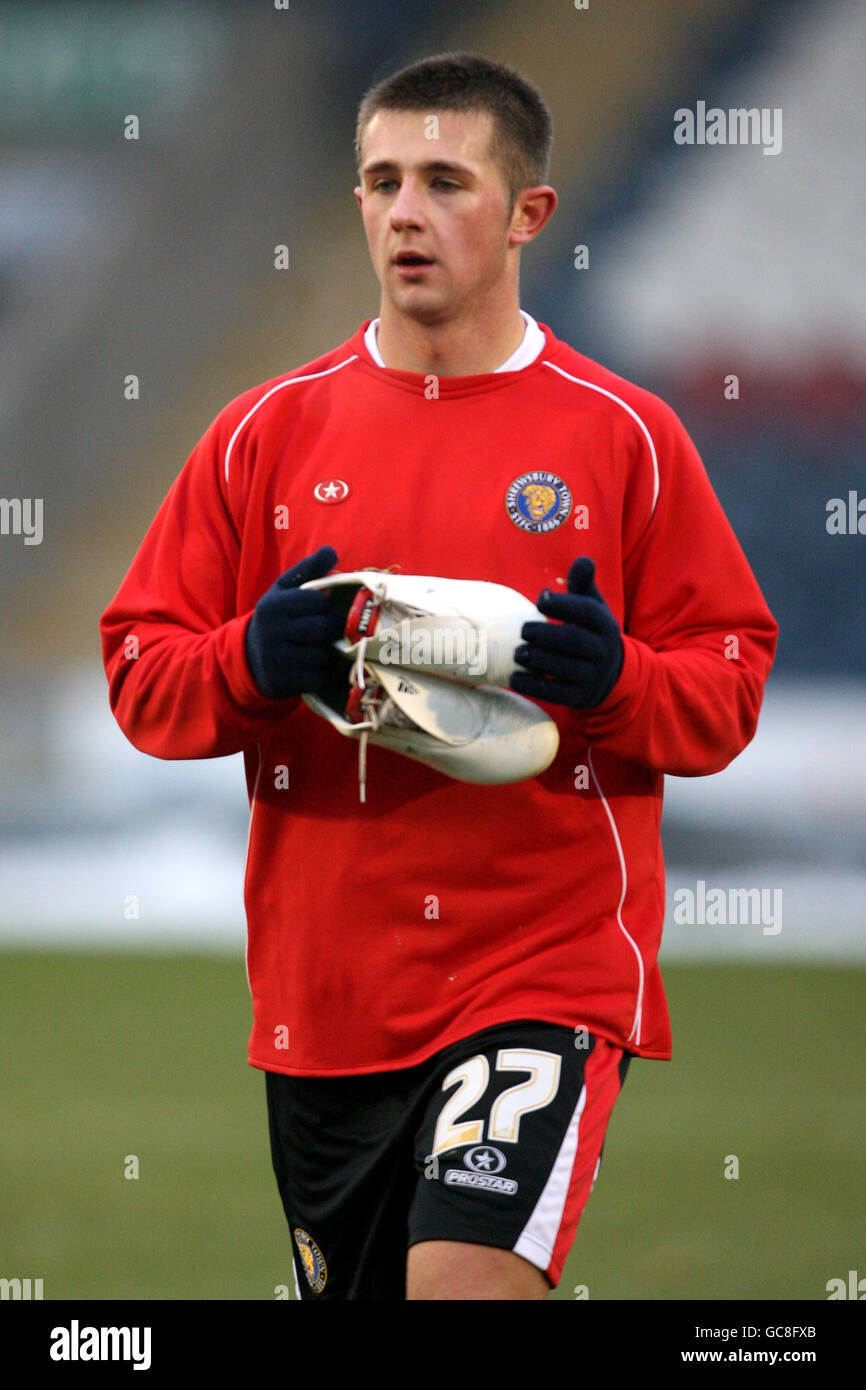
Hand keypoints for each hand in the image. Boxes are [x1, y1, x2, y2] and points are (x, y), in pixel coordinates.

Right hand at [245, 546, 343, 698]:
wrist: (248, 657)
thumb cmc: (276, 618)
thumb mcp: (285, 590)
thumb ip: (309, 570)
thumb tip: (331, 551)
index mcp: (273, 605)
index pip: (318, 601)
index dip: (325, 606)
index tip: (320, 609)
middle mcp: (271, 632)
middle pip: (324, 628)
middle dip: (332, 629)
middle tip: (327, 630)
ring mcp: (275, 659)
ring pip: (323, 654)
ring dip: (326, 652)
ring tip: (314, 648)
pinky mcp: (281, 682)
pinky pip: (317, 677)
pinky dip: (319, 673)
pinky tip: (308, 666)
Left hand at [510, 557, 622, 709]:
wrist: (609, 675)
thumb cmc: (590, 630)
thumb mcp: (592, 606)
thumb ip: (583, 584)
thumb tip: (583, 560)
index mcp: (605, 624)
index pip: (587, 612)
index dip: (564, 605)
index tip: (541, 600)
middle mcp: (603, 651)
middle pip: (574, 641)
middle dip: (546, 635)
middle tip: (523, 630)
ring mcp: (593, 677)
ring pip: (564, 668)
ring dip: (537, 660)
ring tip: (518, 653)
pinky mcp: (581, 698)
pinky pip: (557, 693)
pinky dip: (534, 686)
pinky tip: (514, 677)